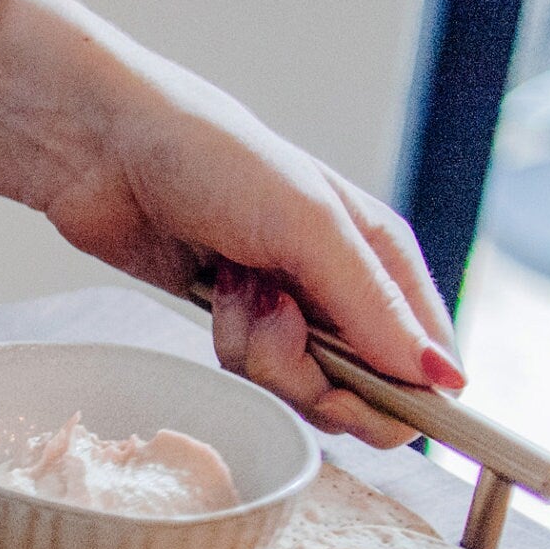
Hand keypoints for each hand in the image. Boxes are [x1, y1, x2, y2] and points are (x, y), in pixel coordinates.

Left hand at [0, 0, 461, 447]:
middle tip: (273, 321)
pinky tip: (212, 290)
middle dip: (309, 372)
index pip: (429, 363)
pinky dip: (229, 343)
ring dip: (259, 351)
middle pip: (361, 391)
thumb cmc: (212, 159)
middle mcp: (348, 288)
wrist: (105, 150)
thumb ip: (372, 305)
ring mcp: (293, 309)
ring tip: (235, 286)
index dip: (394, 398)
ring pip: (301, 387)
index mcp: (384, 256)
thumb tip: (443, 380)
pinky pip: (252, 374)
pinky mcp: (239, 324)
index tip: (340, 388)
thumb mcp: (306, 226)